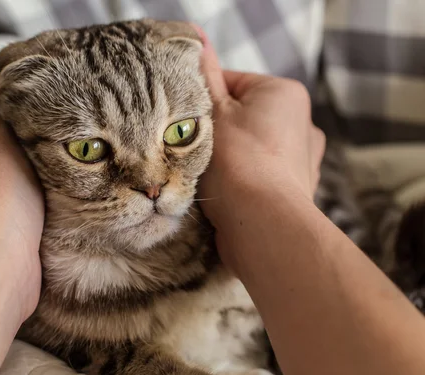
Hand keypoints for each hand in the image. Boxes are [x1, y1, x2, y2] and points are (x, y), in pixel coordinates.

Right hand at [195, 28, 324, 227]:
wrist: (263, 225)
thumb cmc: (237, 163)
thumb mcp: (212, 113)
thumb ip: (204, 75)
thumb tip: (196, 36)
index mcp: (284, 93)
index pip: (230, 82)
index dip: (201, 99)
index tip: (183, 119)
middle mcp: (302, 123)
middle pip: (241, 116)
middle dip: (215, 130)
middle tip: (192, 147)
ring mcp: (303, 159)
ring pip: (249, 146)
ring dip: (227, 155)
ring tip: (208, 172)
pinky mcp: (295, 189)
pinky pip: (259, 173)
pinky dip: (243, 178)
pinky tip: (228, 190)